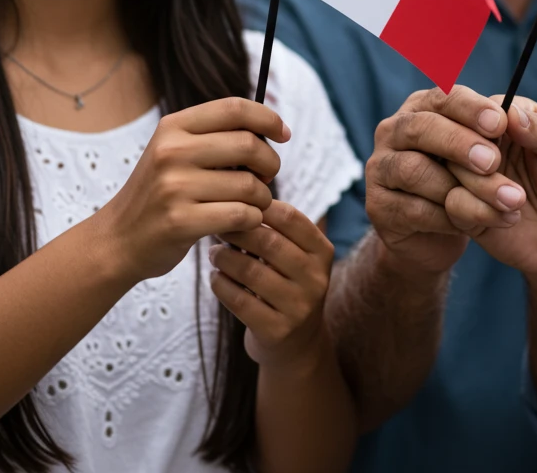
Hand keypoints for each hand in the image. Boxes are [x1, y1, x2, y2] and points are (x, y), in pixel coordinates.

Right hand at [97, 97, 288, 282]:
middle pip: (248, 144)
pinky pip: (241, 214)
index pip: (234, 108)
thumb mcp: (176, 152)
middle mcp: (171, 151)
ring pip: (249, 184)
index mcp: (173, 127)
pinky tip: (243, 222)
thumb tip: (272, 125)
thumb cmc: (161, 194)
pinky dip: (252, 220)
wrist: (117, 241)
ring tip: (252, 204)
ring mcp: (174, 187)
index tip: (283, 134)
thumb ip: (215, 136)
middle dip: (270, 162)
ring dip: (262, 198)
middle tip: (266, 178)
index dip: (267, 118)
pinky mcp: (180, 221)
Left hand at [208, 200, 333, 367]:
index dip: (260, 207)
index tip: (237, 204)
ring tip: (214, 253)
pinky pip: (239, 301)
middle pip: (269, 243)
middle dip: (237, 231)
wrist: (295, 343)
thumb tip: (241, 192)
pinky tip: (216, 277)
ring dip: (224, 258)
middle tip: (218, 227)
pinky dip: (221, 285)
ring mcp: (299, 307)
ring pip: (250, 272)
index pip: (291, 218)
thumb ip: (279, 230)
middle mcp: (316, 278)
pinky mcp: (276, 331)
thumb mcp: (297, 256)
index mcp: (323, 252)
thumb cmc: (287, 284)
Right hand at [366, 87, 511, 276]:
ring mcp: (387, 169)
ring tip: (507, 204)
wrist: (517, 243)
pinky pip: (412, 210)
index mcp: (439, 107)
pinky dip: (448, 218)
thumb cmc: (531, 185)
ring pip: (414, 171)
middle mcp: (405, 131)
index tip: (498, 125)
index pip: (446, 96)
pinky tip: (475, 226)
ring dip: (462, 189)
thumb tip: (515, 114)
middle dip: (457, 143)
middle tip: (492, 163)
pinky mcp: (384, 208)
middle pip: (420, 127)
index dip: (470, 108)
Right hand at [443, 98, 536, 282]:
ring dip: (482, 186)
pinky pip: (452, 203)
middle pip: (454, 132)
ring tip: (518, 202)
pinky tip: (508, 220)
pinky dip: (479, 211)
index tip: (496, 130)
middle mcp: (486, 145)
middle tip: (495, 164)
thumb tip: (511, 113)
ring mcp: (472, 177)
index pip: (478, 105)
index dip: (478, 114)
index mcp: (512, 121)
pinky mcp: (465, 209)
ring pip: (449, 169)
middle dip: (471, 150)